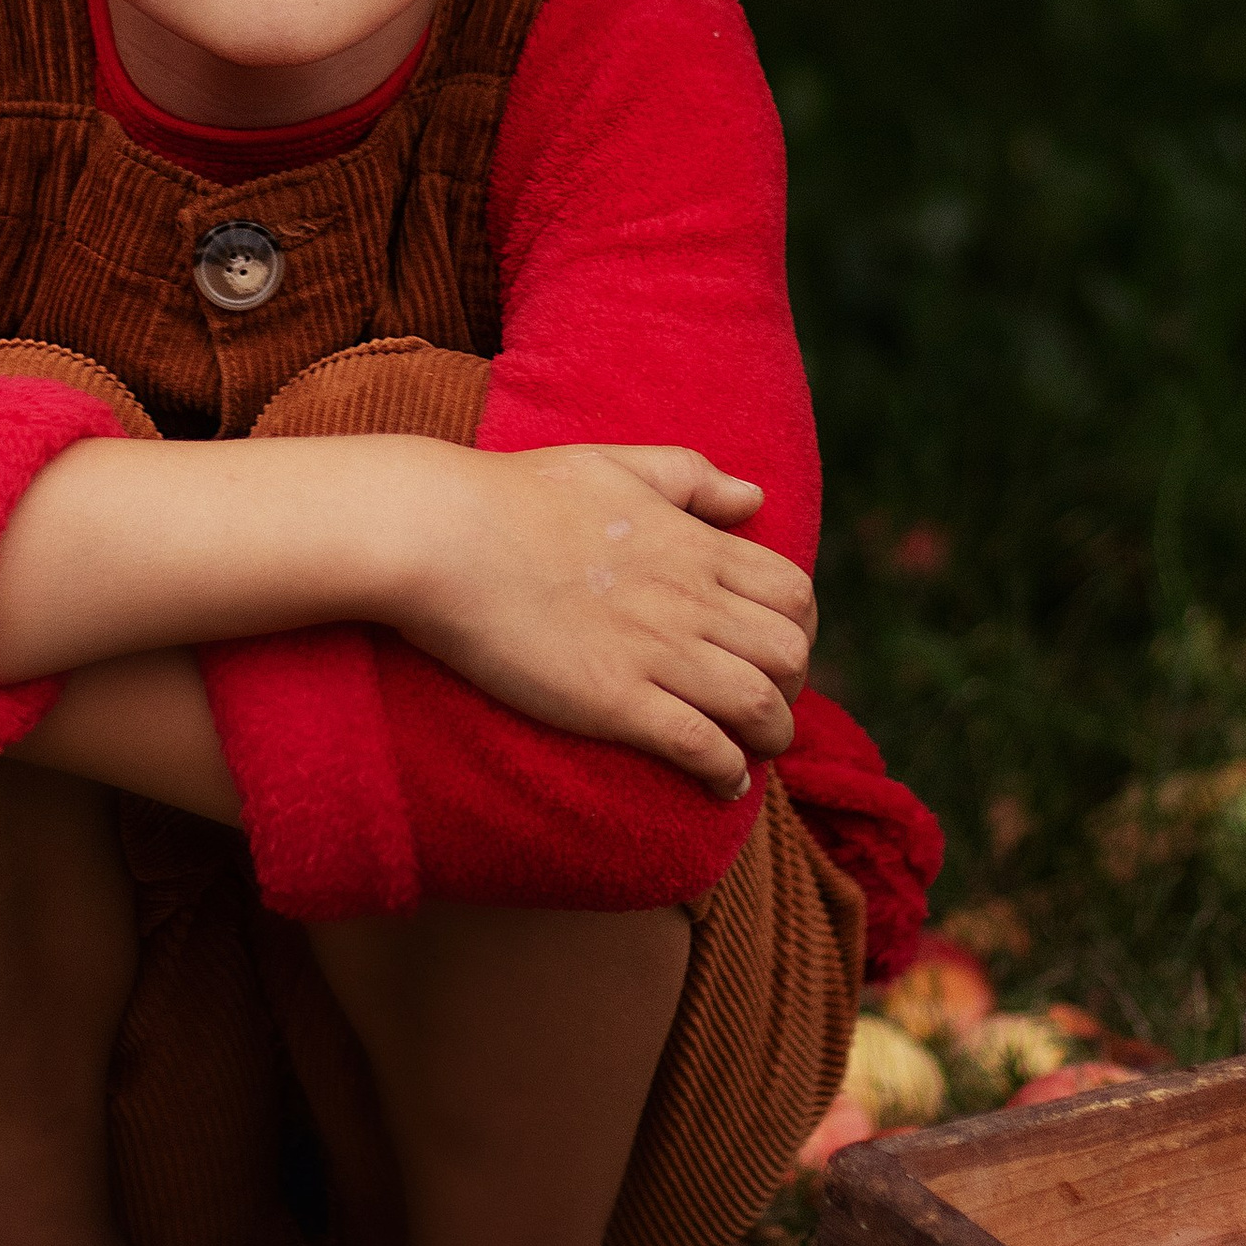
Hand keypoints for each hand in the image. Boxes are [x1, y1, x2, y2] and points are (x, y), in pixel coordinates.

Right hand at [390, 442, 818, 798]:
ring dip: (770, 736)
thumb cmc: (518, 494)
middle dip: (792, 687)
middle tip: (763, 703)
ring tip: (751, 749)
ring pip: (761, 707)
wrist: (446, 536)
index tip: (773, 650)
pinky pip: (703, 747)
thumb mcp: (616, 464)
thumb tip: (753, 499)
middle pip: (790, 655)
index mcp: (692, 544)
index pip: (793, 594)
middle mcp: (689, 599)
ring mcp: (656, 652)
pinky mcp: (616, 701)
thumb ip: (690, 477)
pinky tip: (720, 781)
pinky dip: (726, 771)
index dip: (799, 629)